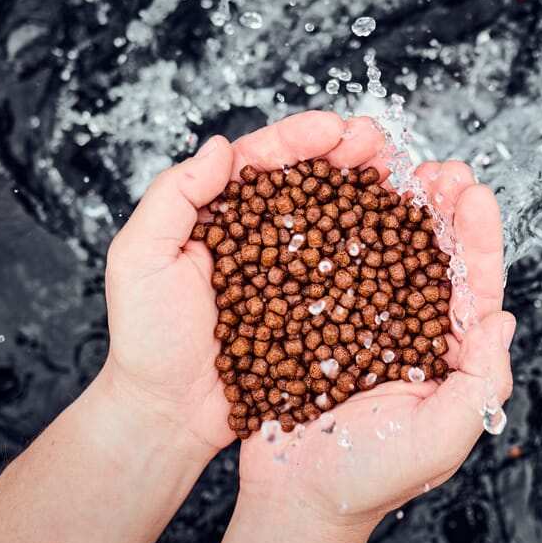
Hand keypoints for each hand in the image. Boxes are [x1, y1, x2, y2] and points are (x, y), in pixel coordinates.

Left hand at [99, 111, 388, 464]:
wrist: (168, 415)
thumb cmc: (145, 339)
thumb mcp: (140, 258)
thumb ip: (174, 198)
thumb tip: (220, 146)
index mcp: (218, 215)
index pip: (261, 163)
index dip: (299, 140)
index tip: (334, 128)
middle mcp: (258, 238)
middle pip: (308, 184)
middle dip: (346, 157)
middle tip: (381, 143)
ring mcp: (290, 275)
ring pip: (334, 223)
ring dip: (368, 196)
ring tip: (400, 177)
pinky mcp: (312, 313)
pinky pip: (347, 277)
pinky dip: (375, 255)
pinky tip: (401, 238)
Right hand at [237, 160, 515, 532]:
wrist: (295, 498)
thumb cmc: (371, 479)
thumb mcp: (443, 438)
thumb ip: (481, 383)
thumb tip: (503, 319)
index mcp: (448, 352)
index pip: (473, 284)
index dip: (477, 237)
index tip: (474, 194)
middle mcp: (409, 327)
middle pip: (432, 254)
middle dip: (439, 207)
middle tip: (438, 169)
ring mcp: (361, 319)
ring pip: (382, 249)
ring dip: (390, 207)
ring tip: (393, 170)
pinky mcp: (314, 316)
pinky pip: (329, 265)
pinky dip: (334, 228)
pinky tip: (333, 197)